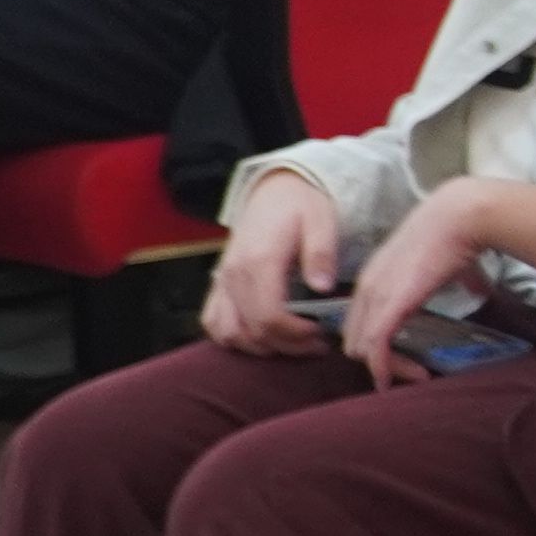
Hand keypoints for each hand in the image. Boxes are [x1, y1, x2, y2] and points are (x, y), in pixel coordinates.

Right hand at [206, 170, 342, 354]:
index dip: (296, 336)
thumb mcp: (321, 220)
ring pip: (228, 333)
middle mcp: (234, 275)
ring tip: (292, 342)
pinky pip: (213, 322)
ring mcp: (222, 280)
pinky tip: (262, 336)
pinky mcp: (218, 283)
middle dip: (287, 346)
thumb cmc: (300, 204)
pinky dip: (233, 337)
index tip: (321, 334)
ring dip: (260, 347)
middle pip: (252, 332)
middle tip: (316, 344)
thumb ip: (321, 253)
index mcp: (260, 261)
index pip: (270, 318)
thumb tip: (323, 287)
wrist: (274, 188)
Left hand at [335, 176, 522, 385]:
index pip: (362, 319)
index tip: (407, 356)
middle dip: (380, 360)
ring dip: (385, 368)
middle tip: (412, 372)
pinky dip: (380, 368)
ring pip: (361, 347)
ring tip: (413, 377)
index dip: (379, 342)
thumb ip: (461, 279)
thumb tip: (481, 290)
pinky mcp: (389, 304)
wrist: (458, 216)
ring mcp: (376, 295)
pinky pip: (374, 345)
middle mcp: (368, 287)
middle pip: (355, 337)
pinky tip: (388, 381)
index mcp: (378, 276)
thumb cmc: (457, 234)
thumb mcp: (452, 263)